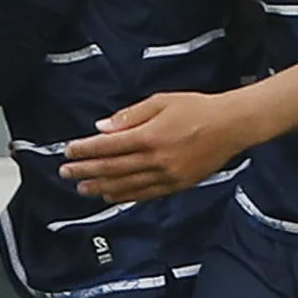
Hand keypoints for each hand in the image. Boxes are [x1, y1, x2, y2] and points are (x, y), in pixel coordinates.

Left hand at [63, 91, 253, 202]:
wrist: (231, 126)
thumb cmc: (197, 108)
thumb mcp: (161, 101)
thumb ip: (130, 116)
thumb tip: (102, 128)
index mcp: (150, 136)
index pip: (108, 146)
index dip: (85, 150)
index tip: (68, 152)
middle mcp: (155, 159)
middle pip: (112, 168)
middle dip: (85, 171)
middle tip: (65, 174)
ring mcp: (166, 176)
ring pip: (125, 185)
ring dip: (100, 187)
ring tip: (81, 189)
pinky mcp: (176, 185)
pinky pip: (144, 194)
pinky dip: (124, 196)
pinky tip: (110, 195)